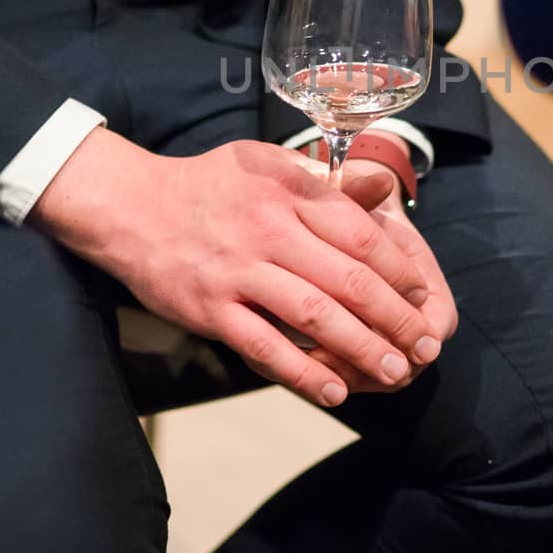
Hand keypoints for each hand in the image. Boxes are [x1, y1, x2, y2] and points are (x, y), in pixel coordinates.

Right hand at [30, 129, 447, 407]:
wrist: (128, 206)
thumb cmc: (208, 184)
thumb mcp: (268, 161)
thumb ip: (327, 177)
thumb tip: (384, 185)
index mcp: (289, 190)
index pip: (361, 233)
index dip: (398, 269)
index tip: (421, 295)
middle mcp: (269, 229)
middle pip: (347, 278)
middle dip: (395, 317)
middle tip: (424, 346)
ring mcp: (238, 271)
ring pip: (314, 316)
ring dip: (361, 348)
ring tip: (395, 372)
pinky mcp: (210, 309)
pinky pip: (263, 347)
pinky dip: (301, 373)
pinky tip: (332, 391)